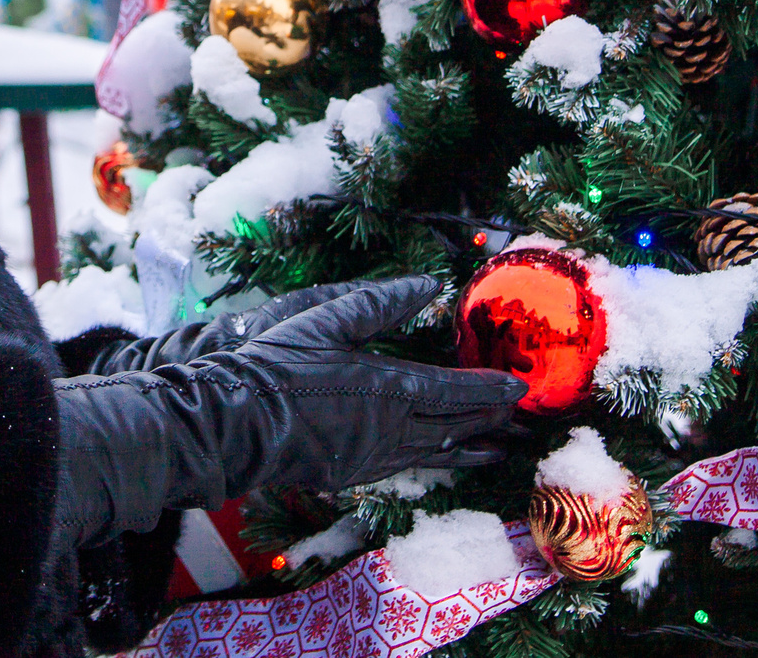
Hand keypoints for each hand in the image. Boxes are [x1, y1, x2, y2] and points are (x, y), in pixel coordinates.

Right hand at [52, 276, 524, 546]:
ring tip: (496, 449)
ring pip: (435, 456)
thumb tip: (428, 284)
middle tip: (522, 424)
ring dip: (469, 450)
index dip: (490, 389)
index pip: (455, 392)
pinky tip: (438, 459)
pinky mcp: (352, 474)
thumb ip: (381, 302)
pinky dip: (434, 462)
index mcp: (388, 389)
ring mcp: (372, 458)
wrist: (235, 422)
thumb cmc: (277, 364)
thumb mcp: (327, 320)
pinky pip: (406, 468)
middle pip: (455, 430)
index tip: (520, 388)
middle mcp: (390, 430)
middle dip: (491, 425)